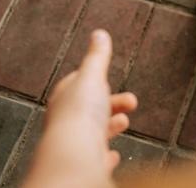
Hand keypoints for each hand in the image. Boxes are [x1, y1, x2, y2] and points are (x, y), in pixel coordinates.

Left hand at [24, 30, 137, 187]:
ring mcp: (76, 143)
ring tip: (124, 121)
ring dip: (111, 126)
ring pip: (94, 132)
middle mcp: (66, 121)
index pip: (76, 84)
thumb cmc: (80, 114)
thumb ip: (97, 56)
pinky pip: (96, 158)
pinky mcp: (86, 162)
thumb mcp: (92, 76)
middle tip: (130, 101)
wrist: (75, 153)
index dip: (92, 80)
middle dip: (110, 103)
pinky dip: (106, 155)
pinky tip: (113, 155)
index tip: (103, 78)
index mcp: (64, 98)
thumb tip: (99, 34)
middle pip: (90, 108)